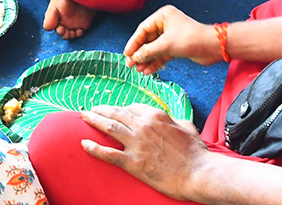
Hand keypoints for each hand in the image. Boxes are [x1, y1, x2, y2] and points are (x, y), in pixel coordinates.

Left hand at [80, 104, 208, 200]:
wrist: (198, 173)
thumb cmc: (196, 152)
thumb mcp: (187, 127)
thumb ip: (175, 120)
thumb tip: (173, 120)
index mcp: (156, 115)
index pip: (132, 107)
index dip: (121, 109)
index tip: (114, 111)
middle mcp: (143, 125)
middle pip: (117, 113)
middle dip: (101, 109)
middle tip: (90, 110)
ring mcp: (137, 143)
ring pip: (109, 127)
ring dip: (94, 120)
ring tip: (84, 117)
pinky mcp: (133, 162)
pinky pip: (108, 153)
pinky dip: (94, 148)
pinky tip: (84, 144)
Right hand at [123, 4, 220, 74]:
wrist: (212, 47)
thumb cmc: (190, 39)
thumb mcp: (166, 45)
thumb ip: (148, 51)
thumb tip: (135, 57)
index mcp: (163, 15)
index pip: (143, 29)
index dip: (133, 43)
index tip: (126, 54)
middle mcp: (166, 24)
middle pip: (148, 40)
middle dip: (140, 53)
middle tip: (130, 65)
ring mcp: (171, 35)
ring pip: (154, 48)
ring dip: (147, 60)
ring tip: (139, 71)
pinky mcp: (176, 46)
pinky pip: (162, 54)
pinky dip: (156, 62)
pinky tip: (149, 71)